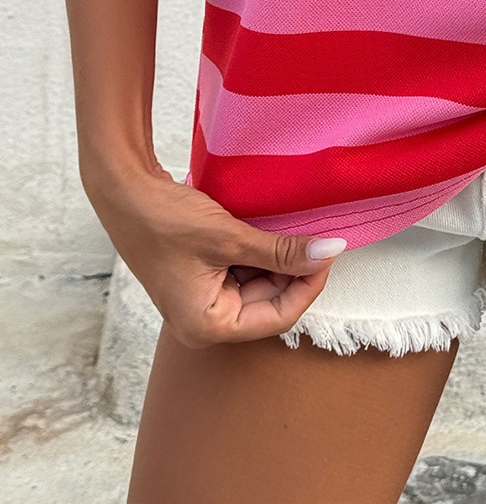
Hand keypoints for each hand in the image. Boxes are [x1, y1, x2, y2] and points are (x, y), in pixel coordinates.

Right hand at [84, 158, 347, 347]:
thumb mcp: (230, 237)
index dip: (308, 285)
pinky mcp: (201, 278)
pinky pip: (243, 271)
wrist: (124, 191)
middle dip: (294, 270)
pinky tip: (271, 229)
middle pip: (269, 302)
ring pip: (259, 285)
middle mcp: (204, 321)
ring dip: (278, 259)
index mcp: (207, 325)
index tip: (328, 252)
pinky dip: (260, 252)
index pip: (278, 317)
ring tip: (294, 229)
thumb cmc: (166, 220)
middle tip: (316, 235)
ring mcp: (202, 299)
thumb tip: (331, 252)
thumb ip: (282, 251)